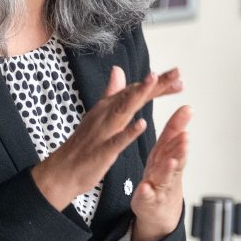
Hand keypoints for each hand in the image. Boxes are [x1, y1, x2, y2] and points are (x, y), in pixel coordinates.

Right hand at [31, 65, 182, 210]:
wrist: (63, 170)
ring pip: (123, 110)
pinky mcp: (102, 150)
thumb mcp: (99, 115)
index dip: (156, 84)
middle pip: (132, 95)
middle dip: (154, 83)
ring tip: (154, 81)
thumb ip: (111, 93)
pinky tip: (142, 124)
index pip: (134, 91)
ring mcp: (103, 132)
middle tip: (176, 72)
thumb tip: (118, 70)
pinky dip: (128, 132)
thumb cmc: (83, 144)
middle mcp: (105, 115)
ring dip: (139, 95)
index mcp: (107, 108)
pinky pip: (117, 141)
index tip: (177, 75)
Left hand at [130, 104, 191, 240]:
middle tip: (185, 138)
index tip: (187, 111)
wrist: (159, 211)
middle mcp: (166, 172)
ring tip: (171, 161)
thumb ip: (174, 131)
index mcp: (166, 157)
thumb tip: (187, 107)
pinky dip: (146, 193)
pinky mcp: (146, 201)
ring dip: (168, 169)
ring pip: (165, 177)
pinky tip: (145, 188)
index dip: (180, 125)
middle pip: (175, 158)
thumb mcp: (167, 152)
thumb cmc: (162, 177)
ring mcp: (158, 187)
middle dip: (181, 149)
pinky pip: (145, 197)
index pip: (174, 140)